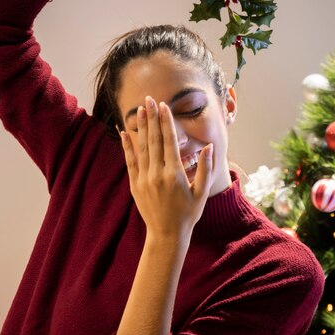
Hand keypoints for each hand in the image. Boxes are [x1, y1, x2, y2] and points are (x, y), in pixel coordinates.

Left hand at [120, 96, 212, 245]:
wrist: (167, 235)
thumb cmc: (188, 214)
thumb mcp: (201, 192)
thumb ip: (205, 168)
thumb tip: (209, 147)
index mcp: (175, 174)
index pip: (170, 141)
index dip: (166, 122)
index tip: (164, 106)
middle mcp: (157, 174)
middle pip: (154, 140)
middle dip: (152, 118)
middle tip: (149, 99)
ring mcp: (144, 179)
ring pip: (142, 147)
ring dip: (141, 127)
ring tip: (140, 110)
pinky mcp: (135, 185)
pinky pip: (130, 161)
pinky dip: (128, 146)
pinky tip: (125, 132)